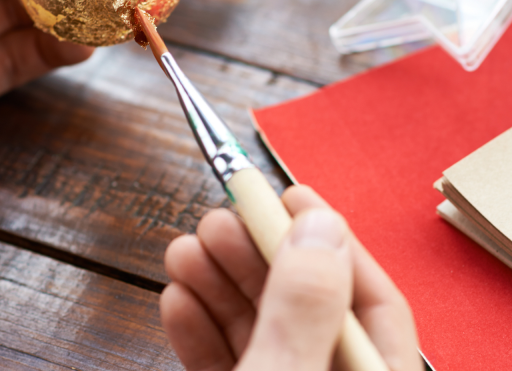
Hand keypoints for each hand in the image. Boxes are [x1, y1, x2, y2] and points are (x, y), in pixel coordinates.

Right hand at [160, 185, 421, 370]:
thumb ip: (304, 307)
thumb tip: (319, 225)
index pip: (371, 300)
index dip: (332, 240)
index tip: (290, 194)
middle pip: (302, 305)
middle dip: (254, 256)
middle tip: (217, 221)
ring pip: (256, 329)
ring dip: (215, 285)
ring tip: (183, 251)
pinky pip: (222, 358)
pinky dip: (197, 329)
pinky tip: (177, 300)